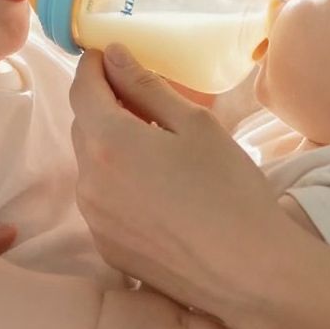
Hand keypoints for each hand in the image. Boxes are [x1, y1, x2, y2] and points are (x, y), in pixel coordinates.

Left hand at [70, 46, 296, 326]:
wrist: (247, 273)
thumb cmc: (230, 191)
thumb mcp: (195, 125)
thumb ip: (146, 86)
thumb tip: (112, 56)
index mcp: (108, 143)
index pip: (82, 89)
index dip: (92, 66)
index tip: (108, 56)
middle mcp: (88, 181)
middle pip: (84, 126)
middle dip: (105, 105)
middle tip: (144, 99)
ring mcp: (94, 219)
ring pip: (92, 166)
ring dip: (112, 147)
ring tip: (157, 149)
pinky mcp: (107, 247)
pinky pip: (102, 200)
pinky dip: (118, 183)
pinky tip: (158, 191)